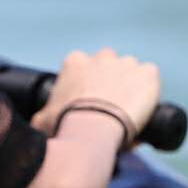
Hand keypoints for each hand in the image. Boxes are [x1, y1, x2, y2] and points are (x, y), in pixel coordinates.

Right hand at [38, 48, 161, 143]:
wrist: (93, 131)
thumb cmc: (65, 125)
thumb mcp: (42, 121)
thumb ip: (41, 116)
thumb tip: (37, 124)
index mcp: (74, 62)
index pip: (80, 69)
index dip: (82, 87)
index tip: (83, 103)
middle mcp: (102, 56)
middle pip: (107, 66)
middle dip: (107, 82)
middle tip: (105, 108)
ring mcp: (127, 63)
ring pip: (130, 72)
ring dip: (128, 86)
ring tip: (125, 112)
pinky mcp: (148, 73)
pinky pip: (150, 79)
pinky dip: (148, 92)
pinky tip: (141, 108)